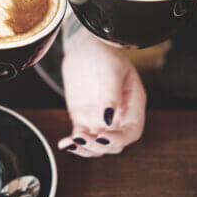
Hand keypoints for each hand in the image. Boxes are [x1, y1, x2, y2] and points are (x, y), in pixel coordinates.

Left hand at [58, 27, 146, 156]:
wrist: (84, 47)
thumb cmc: (103, 53)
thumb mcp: (110, 69)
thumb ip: (110, 94)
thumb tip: (108, 120)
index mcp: (132, 104)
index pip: (132, 131)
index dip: (120, 139)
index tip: (104, 137)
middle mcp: (119, 116)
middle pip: (114, 144)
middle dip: (100, 146)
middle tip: (83, 138)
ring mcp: (100, 119)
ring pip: (97, 146)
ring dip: (86, 149)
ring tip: (71, 142)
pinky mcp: (83, 119)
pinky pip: (80, 138)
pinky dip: (73, 144)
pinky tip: (64, 143)